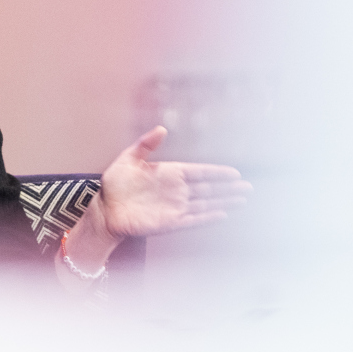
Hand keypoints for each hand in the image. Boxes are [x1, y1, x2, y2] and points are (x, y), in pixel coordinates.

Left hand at [93, 126, 251, 239]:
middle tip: (248, 188)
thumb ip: (146, 145)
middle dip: (228, 189)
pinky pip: (193, 219)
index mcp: (169, 173)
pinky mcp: (169, 222)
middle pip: (208, 189)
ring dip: (224, 202)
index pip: (199, 172)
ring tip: (242, 200)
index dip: (217, 173)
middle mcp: (176, 191)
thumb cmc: (114, 184)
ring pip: (205, 204)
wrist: (104, 209)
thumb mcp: (128, 159)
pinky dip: (207, 217)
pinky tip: (222, 214)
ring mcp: (174, 207)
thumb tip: (162, 129)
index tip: (235, 173)